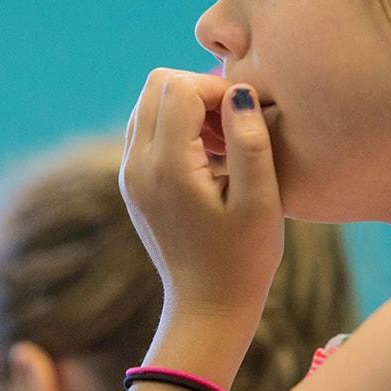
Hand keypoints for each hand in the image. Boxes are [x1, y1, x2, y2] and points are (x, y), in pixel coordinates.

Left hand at [120, 68, 283, 324]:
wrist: (207, 306)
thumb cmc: (243, 258)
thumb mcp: (260, 201)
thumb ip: (250, 141)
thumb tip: (239, 92)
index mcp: (167, 167)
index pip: (180, 87)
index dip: (219, 89)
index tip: (245, 120)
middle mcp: (137, 165)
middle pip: (157, 84)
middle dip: (200, 91)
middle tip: (233, 128)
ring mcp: (130, 174)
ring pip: (149, 102)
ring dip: (188, 108)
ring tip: (223, 145)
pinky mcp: (133, 182)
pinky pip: (147, 128)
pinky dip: (176, 127)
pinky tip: (208, 158)